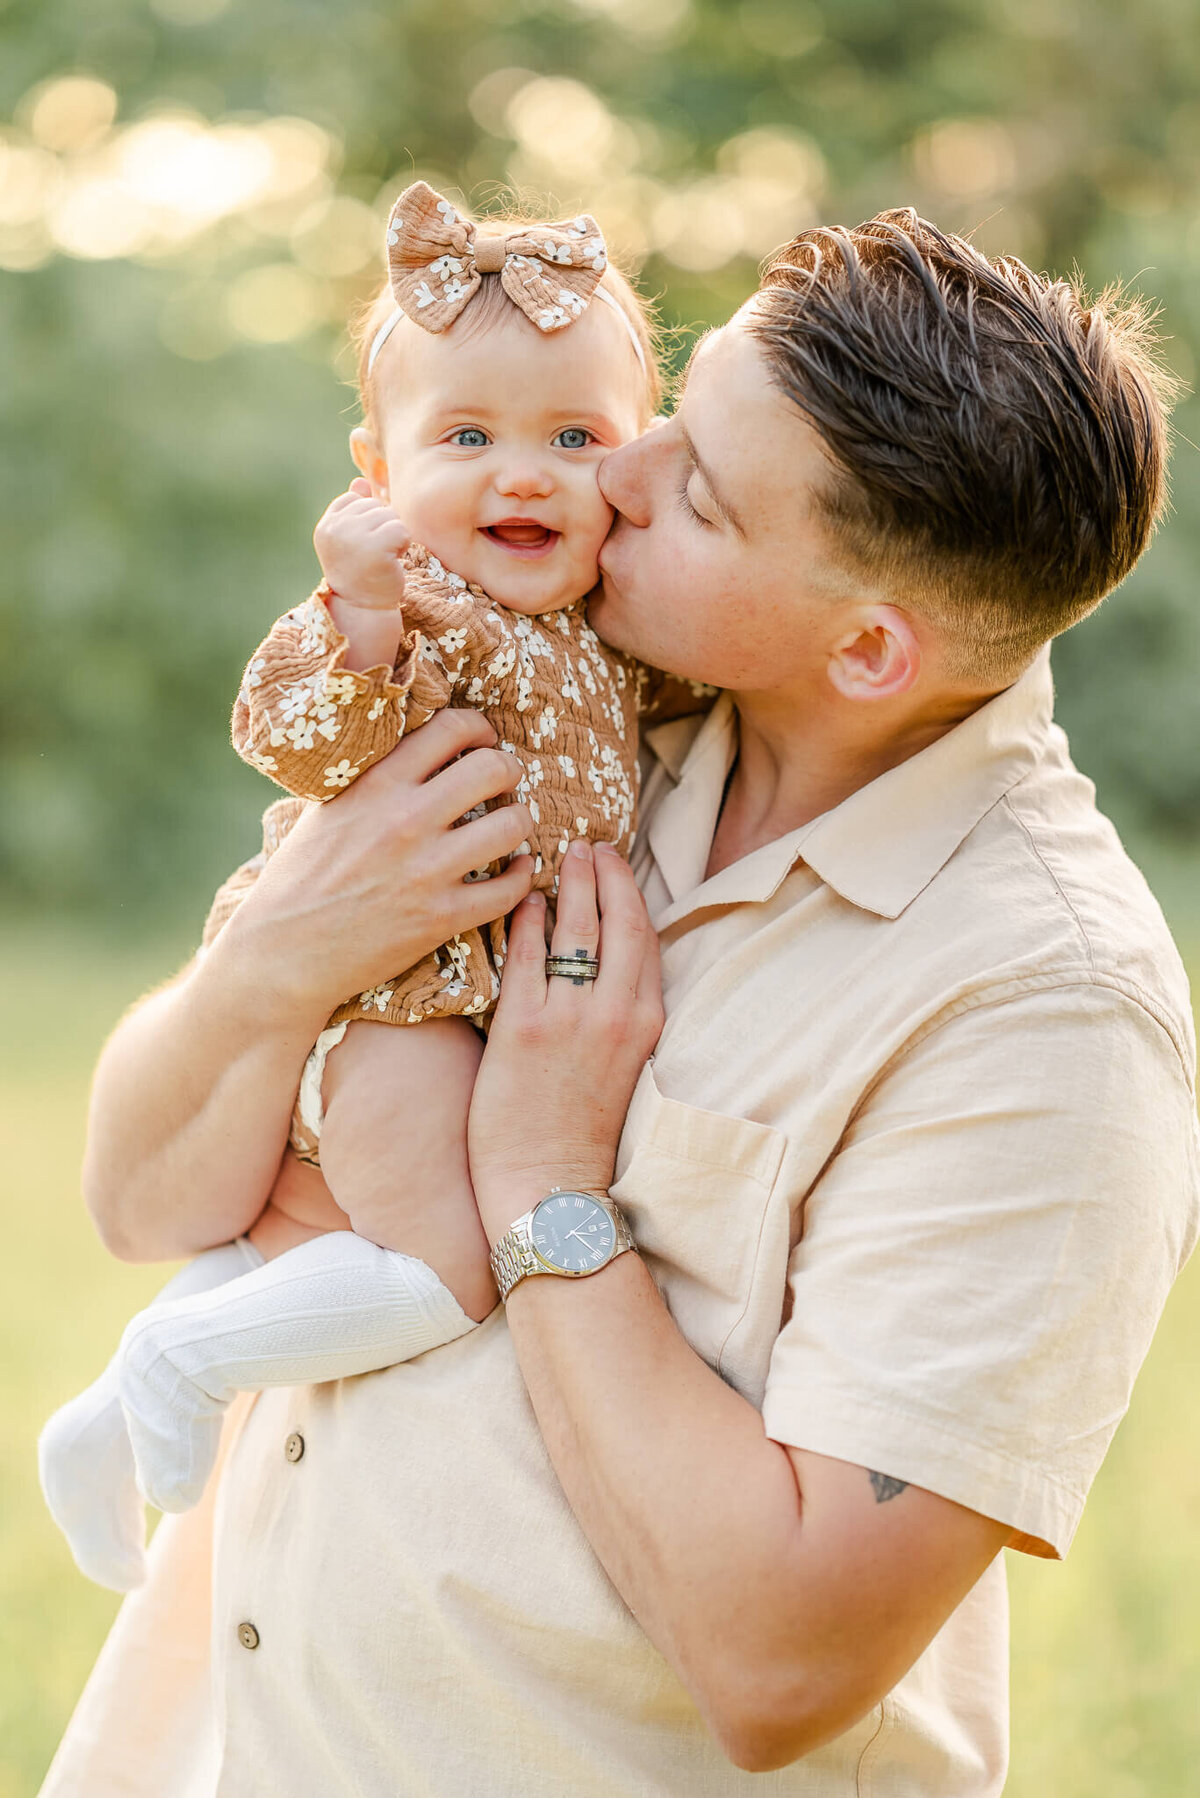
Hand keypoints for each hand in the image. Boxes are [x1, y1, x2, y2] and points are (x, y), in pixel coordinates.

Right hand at [222, 708, 534, 1028]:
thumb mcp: (327, 808)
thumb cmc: (301, 877)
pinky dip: (522, 876)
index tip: (483, 741)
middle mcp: (405, 820)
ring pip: (512, 826)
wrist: (283, 952)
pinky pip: (508, 888)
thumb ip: (373, 777)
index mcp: (376, 784)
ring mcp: (426, 870)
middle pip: (493, 770)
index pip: (451, 728)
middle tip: (505, 782)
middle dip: (509, 770)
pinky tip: (516, 870)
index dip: (480, 729)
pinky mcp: (440, 917)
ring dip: (521, 822)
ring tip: (512, 826)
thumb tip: (415, 745)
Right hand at [313, 479, 409, 609]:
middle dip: (382, 528)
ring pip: (390, 515)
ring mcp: (354, 538)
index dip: (367, 520)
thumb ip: (353, 509)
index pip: (354, 499)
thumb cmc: (360, 572)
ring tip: (382, 558)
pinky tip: (392, 560)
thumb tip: (361, 482)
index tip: (362, 546)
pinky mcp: (375, 548)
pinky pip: (401, 529)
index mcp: (326, 526)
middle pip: (375, 505)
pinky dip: (403, 545)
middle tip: (374, 555)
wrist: (364, 607)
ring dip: (394, 536)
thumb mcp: (350, 539)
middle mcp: (335, 529)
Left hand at [468, 839, 663, 1241]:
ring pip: (576, 930)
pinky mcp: (525, 1029)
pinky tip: (522, 899)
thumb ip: (616, 1015)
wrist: (550, 1188)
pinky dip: (527, 920)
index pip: (645, 938)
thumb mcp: (621, 1066)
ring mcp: (571, 1019)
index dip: (630, 894)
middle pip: (618, 922)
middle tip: (590, 843)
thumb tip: (595, 966)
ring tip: (559, 855)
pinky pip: (527, 957)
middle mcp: (615, 1014)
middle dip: (605, 874)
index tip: (615, 863)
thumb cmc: (580, 1134)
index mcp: (645, 1023)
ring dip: (569, 885)